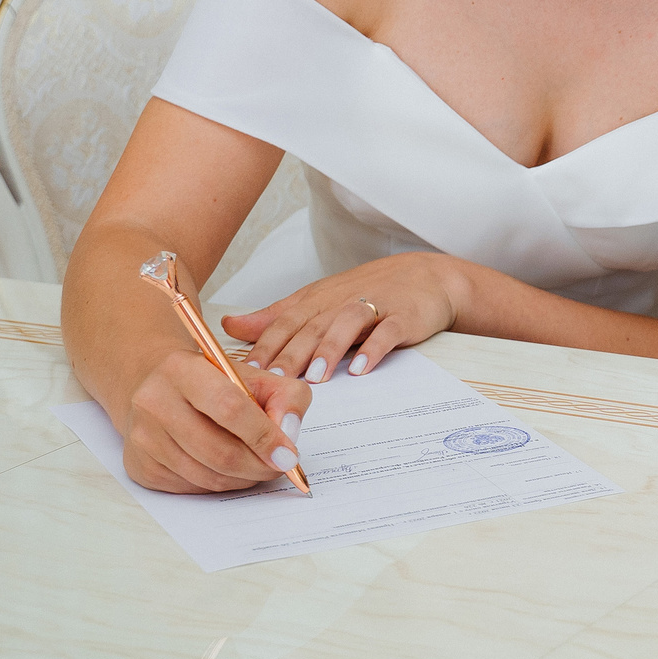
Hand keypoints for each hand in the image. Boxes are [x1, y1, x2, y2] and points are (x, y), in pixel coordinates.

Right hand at [119, 344, 311, 493]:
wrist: (152, 383)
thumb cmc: (208, 379)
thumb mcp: (251, 373)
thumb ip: (284, 395)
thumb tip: (289, 433)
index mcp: (183, 369)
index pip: (230, 408)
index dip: (264, 436)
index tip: (288, 455)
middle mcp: (154, 402)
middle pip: (218, 451)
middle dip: (258, 466)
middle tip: (279, 467)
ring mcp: (143, 437)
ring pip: (206, 476)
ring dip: (242, 478)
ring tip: (258, 466)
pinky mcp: (139, 465)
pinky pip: (191, 488)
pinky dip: (219, 483)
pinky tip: (228, 468)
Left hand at [220, 253, 464, 382]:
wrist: (427, 275)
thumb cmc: (367, 292)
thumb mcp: (318, 300)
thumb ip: (276, 316)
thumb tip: (230, 324)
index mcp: (317, 300)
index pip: (285, 322)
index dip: (264, 346)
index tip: (244, 374)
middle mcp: (341, 301)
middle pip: (311, 326)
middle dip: (289, 354)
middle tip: (272, 383)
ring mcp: (374, 306)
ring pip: (346, 325)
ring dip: (329, 350)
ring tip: (315, 377)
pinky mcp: (403, 316)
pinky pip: (388, 332)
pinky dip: (375, 348)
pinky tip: (362, 368)